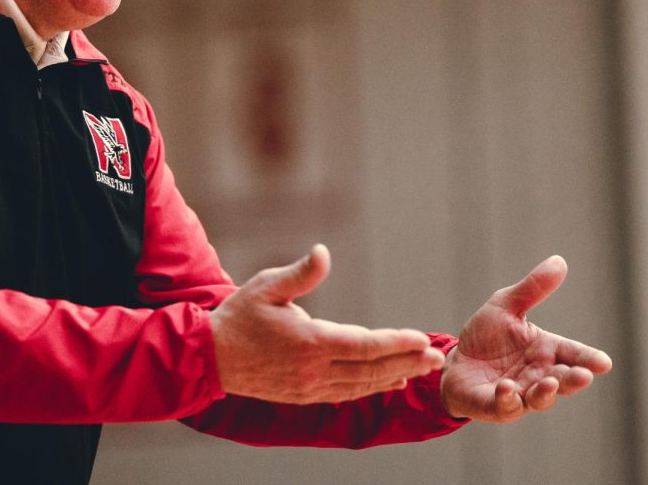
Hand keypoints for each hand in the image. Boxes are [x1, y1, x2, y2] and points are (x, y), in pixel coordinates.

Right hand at [211, 244, 445, 403]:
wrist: (211, 357)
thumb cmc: (238, 316)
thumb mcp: (266, 286)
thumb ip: (300, 274)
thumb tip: (322, 252)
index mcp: (309, 341)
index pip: (364, 345)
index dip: (396, 343)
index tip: (422, 339)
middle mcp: (314, 369)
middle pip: (371, 369)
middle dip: (407, 362)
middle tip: (436, 357)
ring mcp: (310, 386)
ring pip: (362, 385)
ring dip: (394, 376)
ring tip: (421, 368)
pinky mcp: (304, 395)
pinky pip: (347, 393)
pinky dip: (371, 388)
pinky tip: (387, 381)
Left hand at [440, 255, 612, 422]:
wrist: (455, 362)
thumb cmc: (487, 337)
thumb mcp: (505, 306)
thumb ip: (532, 289)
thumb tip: (559, 261)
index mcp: (547, 351)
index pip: (574, 355)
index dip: (589, 359)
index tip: (604, 363)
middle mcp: (539, 375)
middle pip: (563, 381)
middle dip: (573, 380)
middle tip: (583, 376)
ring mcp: (521, 394)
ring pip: (540, 399)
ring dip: (546, 393)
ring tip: (548, 384)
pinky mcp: (497, 406)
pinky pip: (506, 406)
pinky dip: (508, 399)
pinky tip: (506, 387)